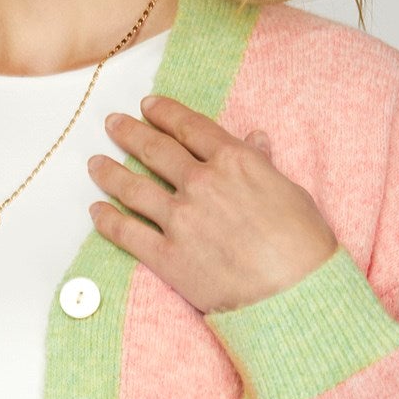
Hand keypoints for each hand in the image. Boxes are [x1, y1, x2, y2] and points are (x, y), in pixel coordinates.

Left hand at [87, 92, 338, 311]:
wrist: (294, 293)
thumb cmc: (302, 244)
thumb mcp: (289, 191)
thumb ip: (263, 164)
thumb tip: (255, 139)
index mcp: (234, 161)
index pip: (190, 127)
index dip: (165, 113)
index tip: (148, 106)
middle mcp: (201, 184)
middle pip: (155, 150)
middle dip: (130, 133)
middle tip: (113, 124)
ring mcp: (181, 220)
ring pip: (133, 188)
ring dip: (110, 172)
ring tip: (95, 163)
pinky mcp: (168, 257)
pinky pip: (127, 233)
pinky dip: (108, 221)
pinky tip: (97, 211)